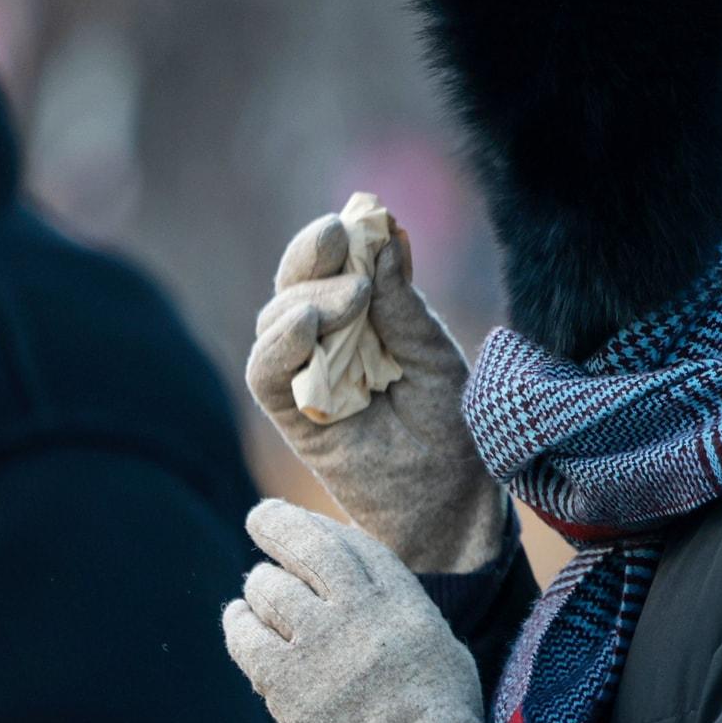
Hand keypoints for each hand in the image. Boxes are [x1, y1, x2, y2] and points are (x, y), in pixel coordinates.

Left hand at [223, 498, 497, 722]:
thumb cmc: (438, 722)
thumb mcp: (439, 647)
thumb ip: (399, 611)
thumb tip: (354, 587)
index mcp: (404, 602)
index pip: (353, 544)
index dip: (323, 527)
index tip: (306, 523)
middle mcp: (360, 612)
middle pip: (307, 545)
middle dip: (277, 524)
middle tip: (261, 518)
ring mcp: (320, 645)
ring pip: (268, 587)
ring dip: (258, 586)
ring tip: (256, 594)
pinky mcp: (285, 682)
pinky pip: (244, 633)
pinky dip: (237, 621)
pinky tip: (240, 621)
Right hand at [246, 211, 506, 572]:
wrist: (455, 503)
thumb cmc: (455, 431)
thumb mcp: (437, 357)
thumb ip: (405, 305)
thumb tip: (386, 234)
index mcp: (366, 321)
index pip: (333, 269)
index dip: (334, 242)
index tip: (353, 219)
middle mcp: (330, 344)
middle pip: (295, 287)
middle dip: (311, 258)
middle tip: (338, 238)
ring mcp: (308, 380)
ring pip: (275, 323)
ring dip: (304, 299)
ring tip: (348, 297)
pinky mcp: (294, 419)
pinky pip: (266, 376)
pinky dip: (277, 347)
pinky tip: (306, 326)